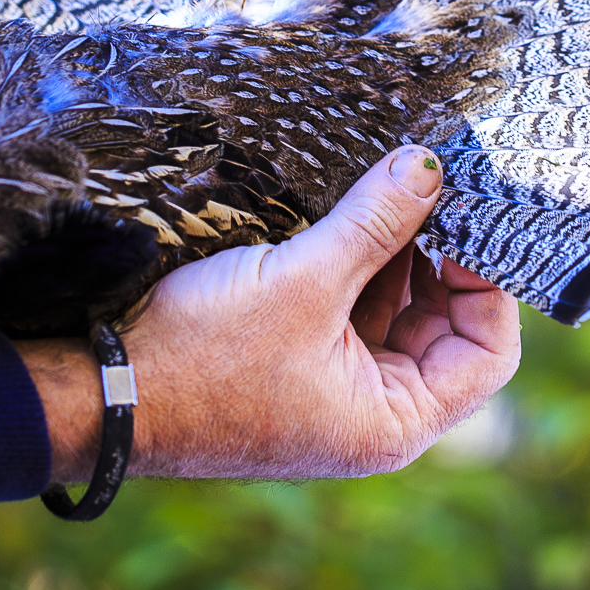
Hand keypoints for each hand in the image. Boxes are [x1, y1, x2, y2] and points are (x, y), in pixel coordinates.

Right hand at [18, 145, 520, 482]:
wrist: (98, 393)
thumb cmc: (200, 360)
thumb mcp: (301, 281)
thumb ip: (374, 222)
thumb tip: (430, 167)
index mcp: (391, 422)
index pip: (487, 353)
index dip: (491, 284)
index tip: (473, 220)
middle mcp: (371, 413)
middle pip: (445, 328)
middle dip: (441, 260)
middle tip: (434, 191)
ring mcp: (332, 388)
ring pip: (395, 312)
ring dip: (397, 254)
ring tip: (391, 190)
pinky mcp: (296, 361)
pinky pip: (350, 308)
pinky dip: (357, 264)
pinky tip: (351, 213)